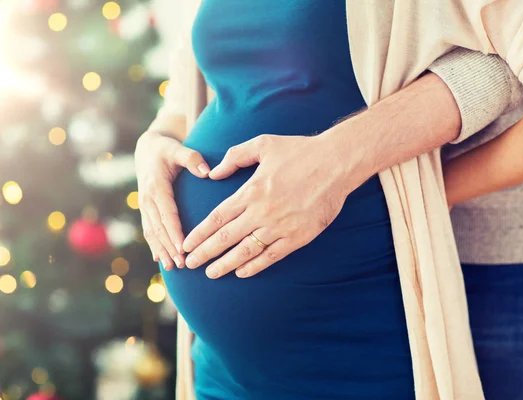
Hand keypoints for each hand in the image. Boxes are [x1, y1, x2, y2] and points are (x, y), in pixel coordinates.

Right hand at [135, 130, 209, 269]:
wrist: (147, 150)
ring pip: (152, 232)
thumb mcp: (177, 149)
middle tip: (182, 264)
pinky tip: (161, 260)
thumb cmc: (166, 149)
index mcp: (156, 186)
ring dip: (162, 250)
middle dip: (169, 247)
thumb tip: (207, 172)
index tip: (182, 247)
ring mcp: (144, 206)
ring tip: (173, 267)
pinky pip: (148, 230)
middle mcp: (147, 199)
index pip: (166, 213)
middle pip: (158, 227)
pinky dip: (154, 246)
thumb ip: (192, 158)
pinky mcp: (145, 210)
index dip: (173, 231)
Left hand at [181, 133, 357, 278]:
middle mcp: (262, 212)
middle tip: (190, 264)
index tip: (186, 244)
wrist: (336, 163)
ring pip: (246, 251)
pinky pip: (271, 256)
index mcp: (251, 191)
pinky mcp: (298, 236)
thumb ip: (235, 157)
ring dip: (226, 264)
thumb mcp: (263, 144)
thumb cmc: (300, 151)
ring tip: (211, 274)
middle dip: (205, 253)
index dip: (199, 234)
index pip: (217, 218)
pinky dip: (255, 266)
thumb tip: (213, 174)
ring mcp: (280, 226)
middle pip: (226, 238)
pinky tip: (242, 272)